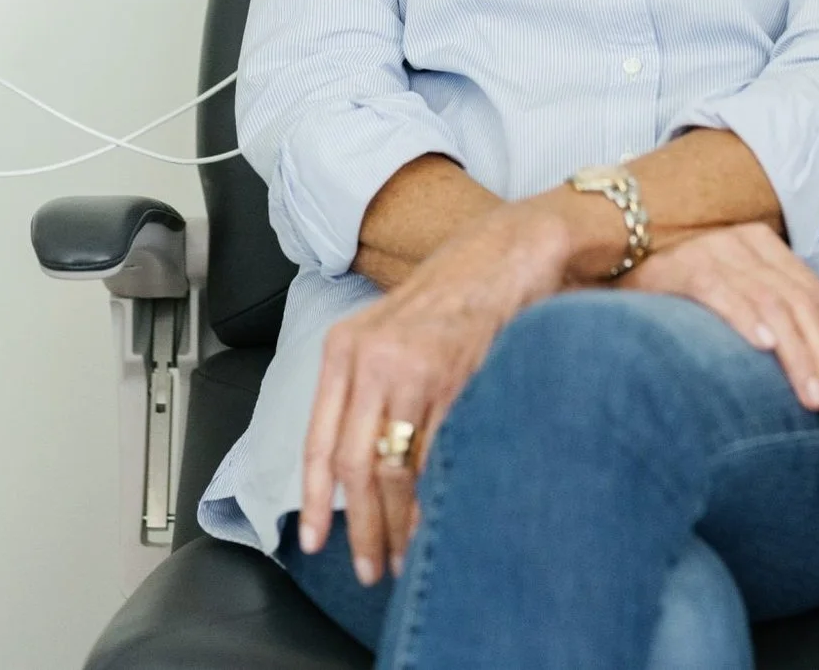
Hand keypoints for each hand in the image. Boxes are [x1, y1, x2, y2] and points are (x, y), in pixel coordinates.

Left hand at [298, 202, 573, 585]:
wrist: (504, 252)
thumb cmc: (450, 293)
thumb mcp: (387, 331)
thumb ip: (366, 386)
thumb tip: (358, 467)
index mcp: (344, 348)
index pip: (318, 439)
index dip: (313, 498)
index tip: (314, 540)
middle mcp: (372, 359)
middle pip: (353, 464)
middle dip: (360, 526)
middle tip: (369, 567)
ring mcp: (415, 370)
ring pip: (394, 468)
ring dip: (397, 523)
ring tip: (404, 556)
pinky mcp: (458, 379)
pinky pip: (439, 454)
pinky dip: (436, 497)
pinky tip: (437, 521)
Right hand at [618, 221, 818, 423]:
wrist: (610, 271)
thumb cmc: (672, 299)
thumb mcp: (730, 305)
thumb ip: (768, 324)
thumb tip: (817, 379)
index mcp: (765, 247)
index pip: (818, 300)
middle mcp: (745, 242)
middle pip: (804, 304)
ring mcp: (714, 249)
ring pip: (773, 303)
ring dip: (796, 355)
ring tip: (809, 396)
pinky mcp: (682, 264)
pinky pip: (721, 290)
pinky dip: (745, 318)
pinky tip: (761, 348)